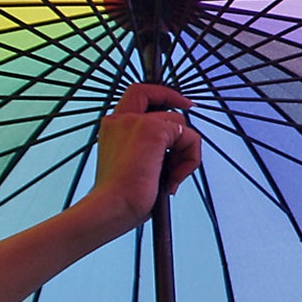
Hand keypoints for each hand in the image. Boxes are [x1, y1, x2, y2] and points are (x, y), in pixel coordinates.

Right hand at [75, 82, 201, 238]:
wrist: (111, 208)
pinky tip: (173, 178)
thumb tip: (179, 150)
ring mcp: (137, 122)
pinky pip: (190, 138)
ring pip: (181, 124)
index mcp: (113, 127)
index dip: (164, 94)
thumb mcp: (136, 166)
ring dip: (185, 152)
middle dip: (181, 123)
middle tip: (184, 151)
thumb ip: (152, 149)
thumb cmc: (122, 198)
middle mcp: (121, 119)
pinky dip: (190, 160)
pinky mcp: (154, 130)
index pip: (139, 93)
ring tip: (170, 178)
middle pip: (163, 98)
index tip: (185, 105)